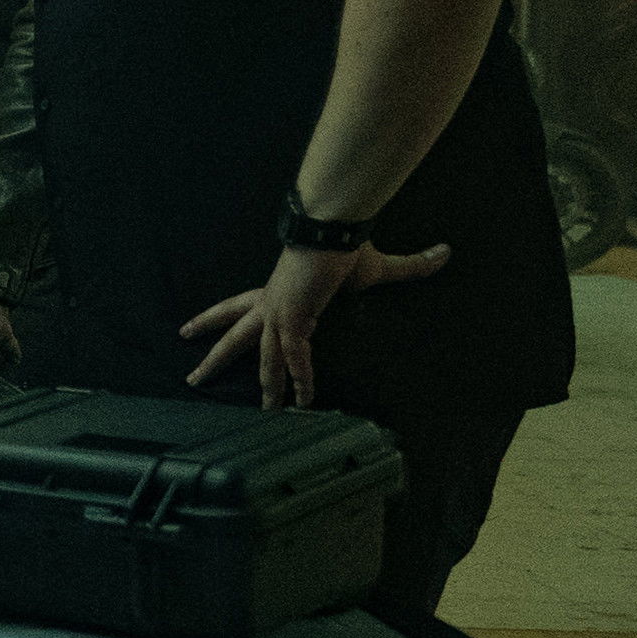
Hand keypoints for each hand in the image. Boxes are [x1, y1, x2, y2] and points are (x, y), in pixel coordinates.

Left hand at [182, 240, 453, 408]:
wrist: (336, 226)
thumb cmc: (346, 241)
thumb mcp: (376, 264)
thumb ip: (410, 266)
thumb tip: (445, 252)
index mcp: (274, 290)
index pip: (238, 307)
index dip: (218, 318)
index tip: (194, 328)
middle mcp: (270, 303)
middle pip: (232, 332)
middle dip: (212, 356)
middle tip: (191, 378)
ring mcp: (279, 312)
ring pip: (262, 356)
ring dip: (263, 385)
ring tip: (264, 411)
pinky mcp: (295, 317)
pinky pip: (296, 356)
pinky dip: (301, 378)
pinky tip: (303, 400)